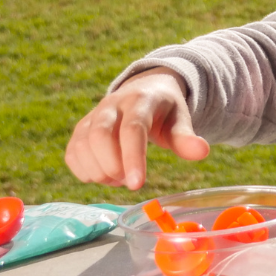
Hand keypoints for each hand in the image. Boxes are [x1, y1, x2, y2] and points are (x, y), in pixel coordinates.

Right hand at [65, 68, 209, 189]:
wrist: (145, 89)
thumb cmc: (164, 110)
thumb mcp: (179, 119)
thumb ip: (186, 137)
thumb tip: (202, 152)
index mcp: (140, 100)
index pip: (132, 128)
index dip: (133, 158)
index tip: (137, 185)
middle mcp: (111, 105)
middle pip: (100, 135)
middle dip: (113, 166)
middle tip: (130, 182)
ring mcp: (92, 116)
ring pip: (82, 146)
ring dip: (99, 172)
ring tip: (121, 178)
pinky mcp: (80, 130)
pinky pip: (72, 153)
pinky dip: (85, 171)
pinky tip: (105, 175)